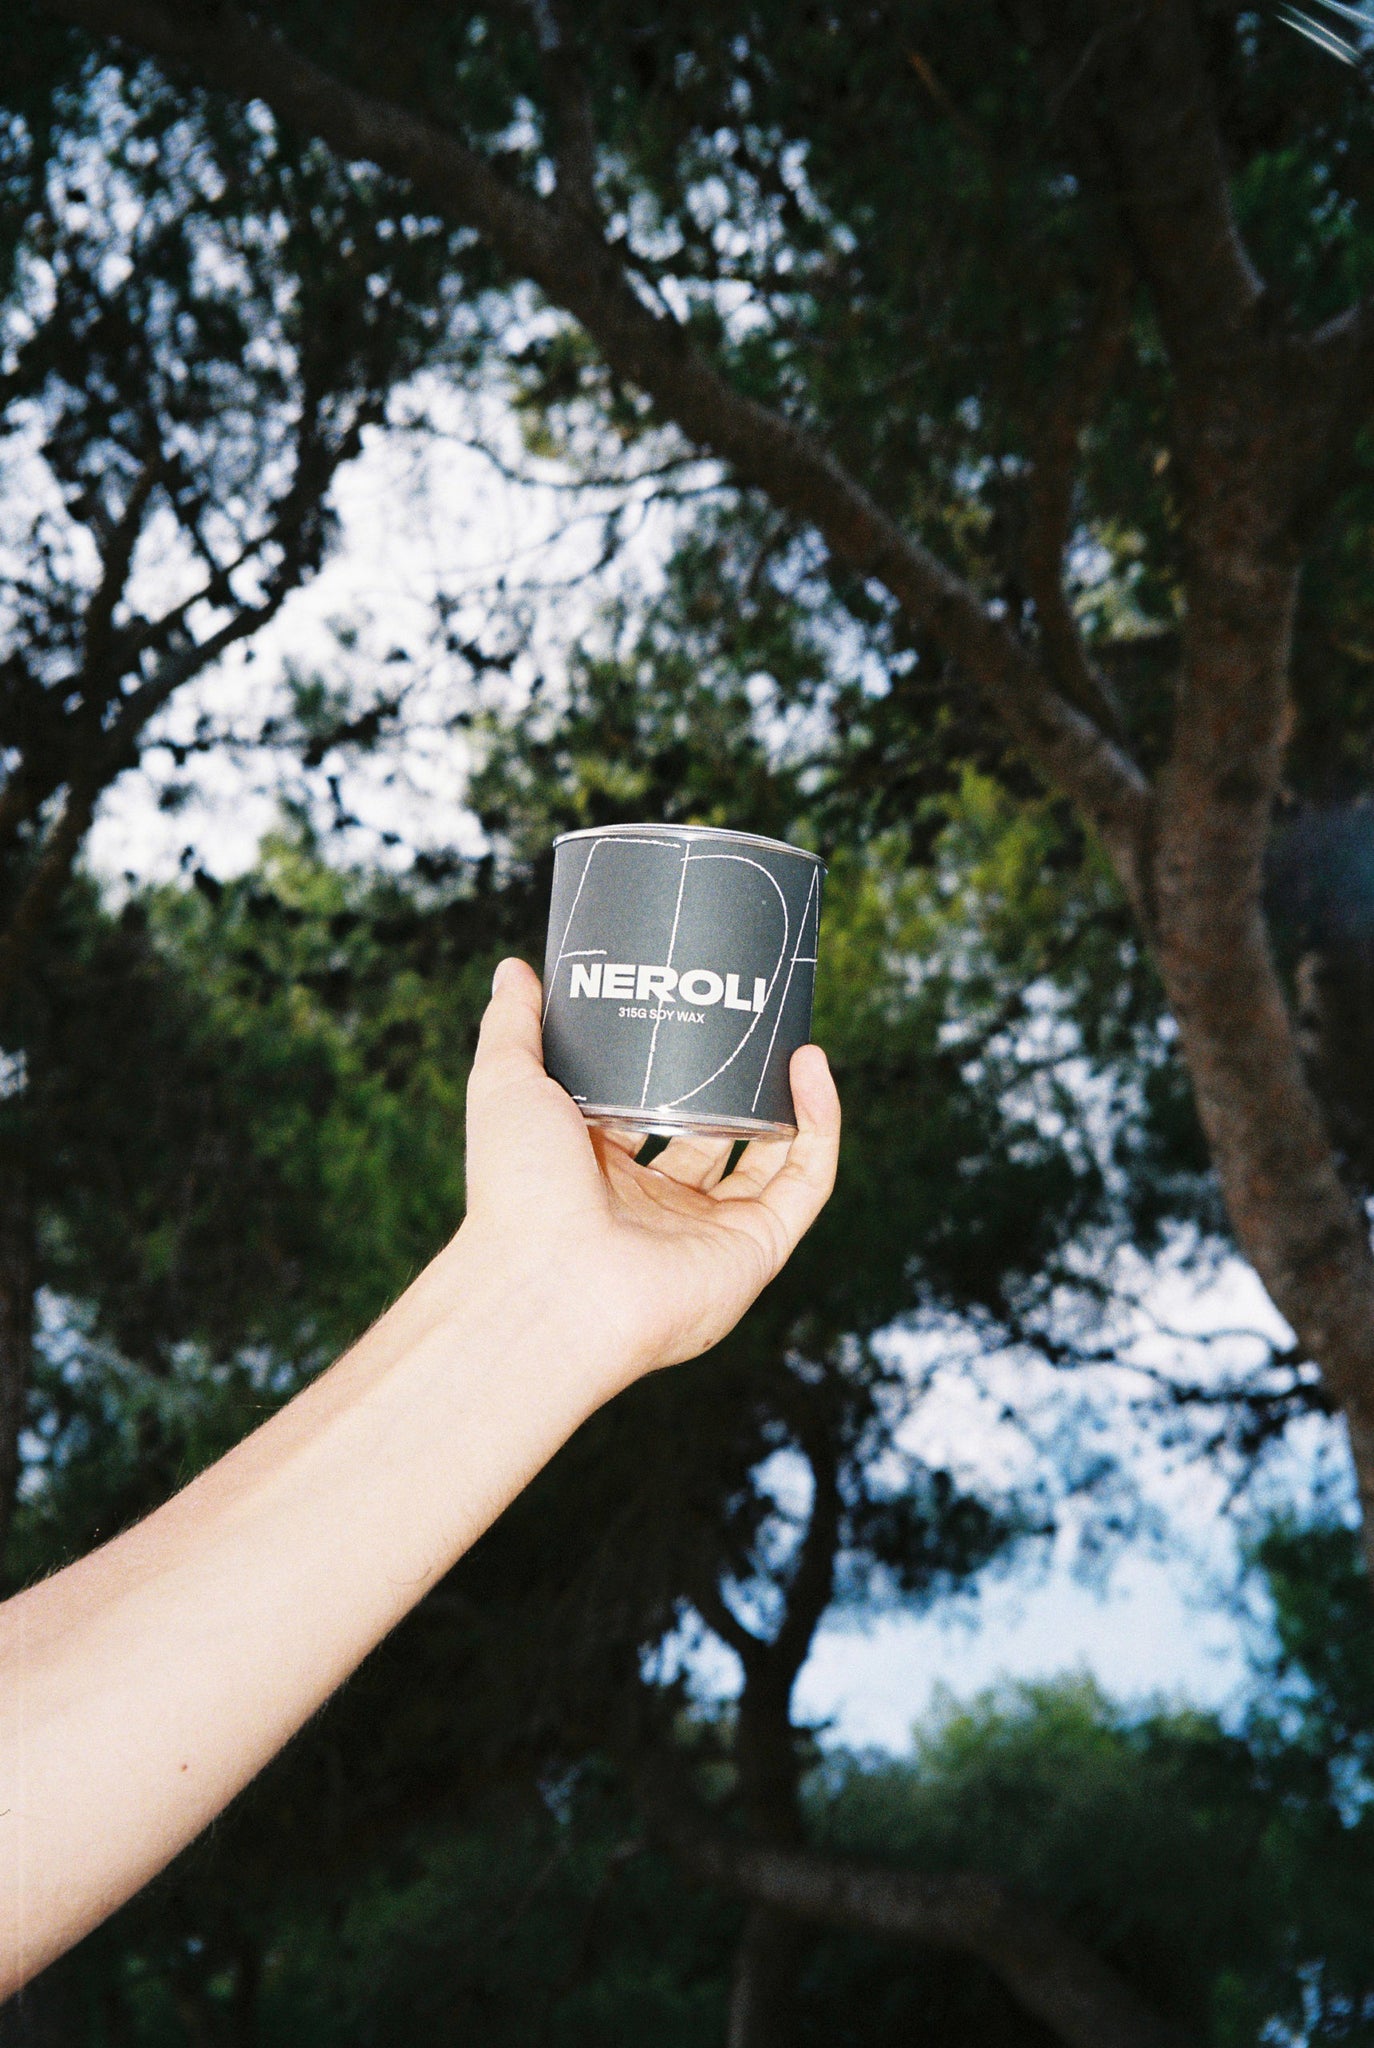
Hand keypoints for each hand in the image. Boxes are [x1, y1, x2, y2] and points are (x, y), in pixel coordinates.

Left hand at [462, 956, 840, 1388]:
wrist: (549, 1282)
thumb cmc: (517, 1192)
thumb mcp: (505, 1083)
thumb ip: (512, 1025)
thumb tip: (514, 967)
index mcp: (598, 1173)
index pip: (646, 1112)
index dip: (669, 1066)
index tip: (689, 1012)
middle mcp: (656, 1207)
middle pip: (713, 1135)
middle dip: (735, 1083)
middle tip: (750, 1022)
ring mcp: (709, 1232)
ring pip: (770, 1158)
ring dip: (789, 1099)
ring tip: (791, 1035)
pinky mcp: (755, 1250)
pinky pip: (806, 1182)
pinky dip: (821, 1124)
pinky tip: (811, 1066)